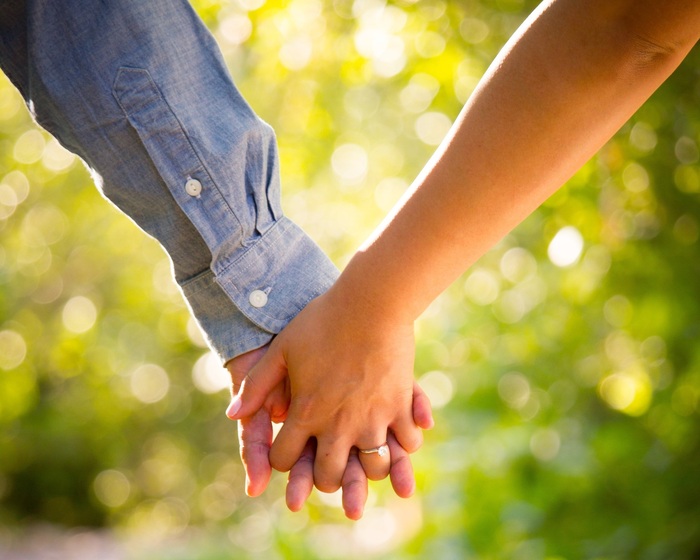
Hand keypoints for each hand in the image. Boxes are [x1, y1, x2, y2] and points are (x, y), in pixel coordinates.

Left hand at [227, 286, 424, 492]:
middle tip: (326, 464)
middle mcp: (339, 424)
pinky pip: (406, 444)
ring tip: (363, 456)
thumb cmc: (322, 321)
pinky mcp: (400, 407)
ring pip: (371, 469)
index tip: (289, 449)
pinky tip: (396, 438)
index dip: (283, 459)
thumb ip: (256, 385)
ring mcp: (373, 418)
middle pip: (328, 476)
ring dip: (366, 469)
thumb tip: (231, 414)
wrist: (371, 301)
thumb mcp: (282, 349)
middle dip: (323, 477)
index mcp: (306, 411)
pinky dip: (402, 447)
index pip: (285, 459)